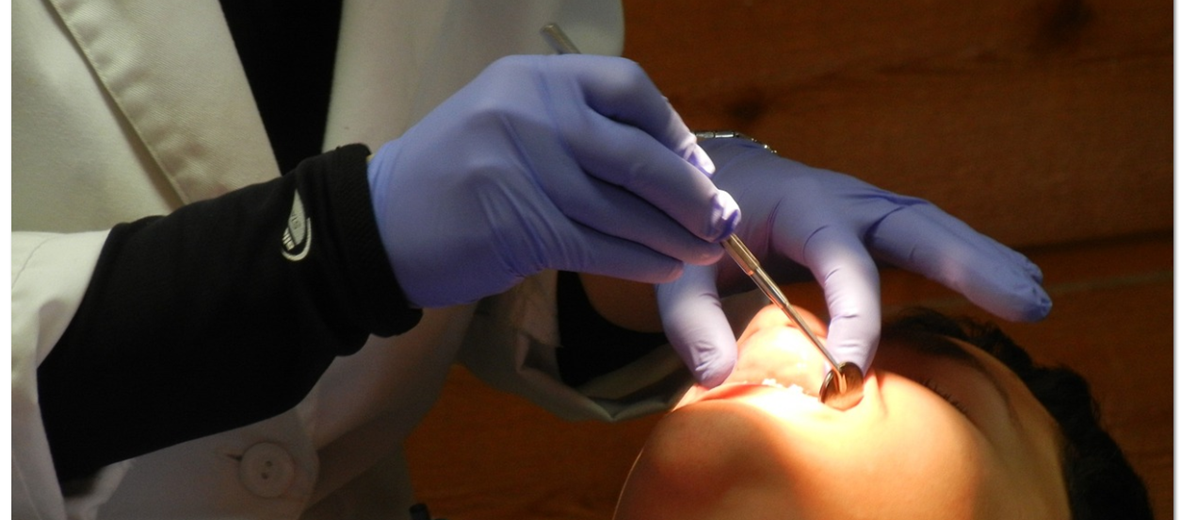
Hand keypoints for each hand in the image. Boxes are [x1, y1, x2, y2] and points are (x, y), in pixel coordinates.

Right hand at [368, 55, 738, 307]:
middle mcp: (530, 114)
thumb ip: (575, 126)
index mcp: (532, 77)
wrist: (378, 223)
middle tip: (722, 220)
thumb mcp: (507, 119)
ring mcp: (523, 170)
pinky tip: (663, 270)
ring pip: (624, 209)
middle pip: (637, 155)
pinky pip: (600, 246)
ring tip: (703, 252)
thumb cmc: (454, 173)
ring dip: (673, 236)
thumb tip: (670, 161)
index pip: (627, 87)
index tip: (697, 166)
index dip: (673, 130)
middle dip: (690, 194)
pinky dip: (639, 261)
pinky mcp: (520, 228)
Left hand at [657, 137, 1050, 386]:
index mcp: (799, 205)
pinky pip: (930, 239)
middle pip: (915, 225)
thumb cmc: (698, 227)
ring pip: (934, 228)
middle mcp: (844, 199)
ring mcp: (867, 207)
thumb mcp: (680, 269)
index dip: (853, 314)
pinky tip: (1015, 286)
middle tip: (1024, 302)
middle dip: (969, 262)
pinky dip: (973, 260)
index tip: (851, 369)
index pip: (839, 259)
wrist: (712, 180)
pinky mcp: (878, 224)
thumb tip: (716, 378)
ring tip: (1036, 300)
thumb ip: (692, 320)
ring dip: (987, 261)